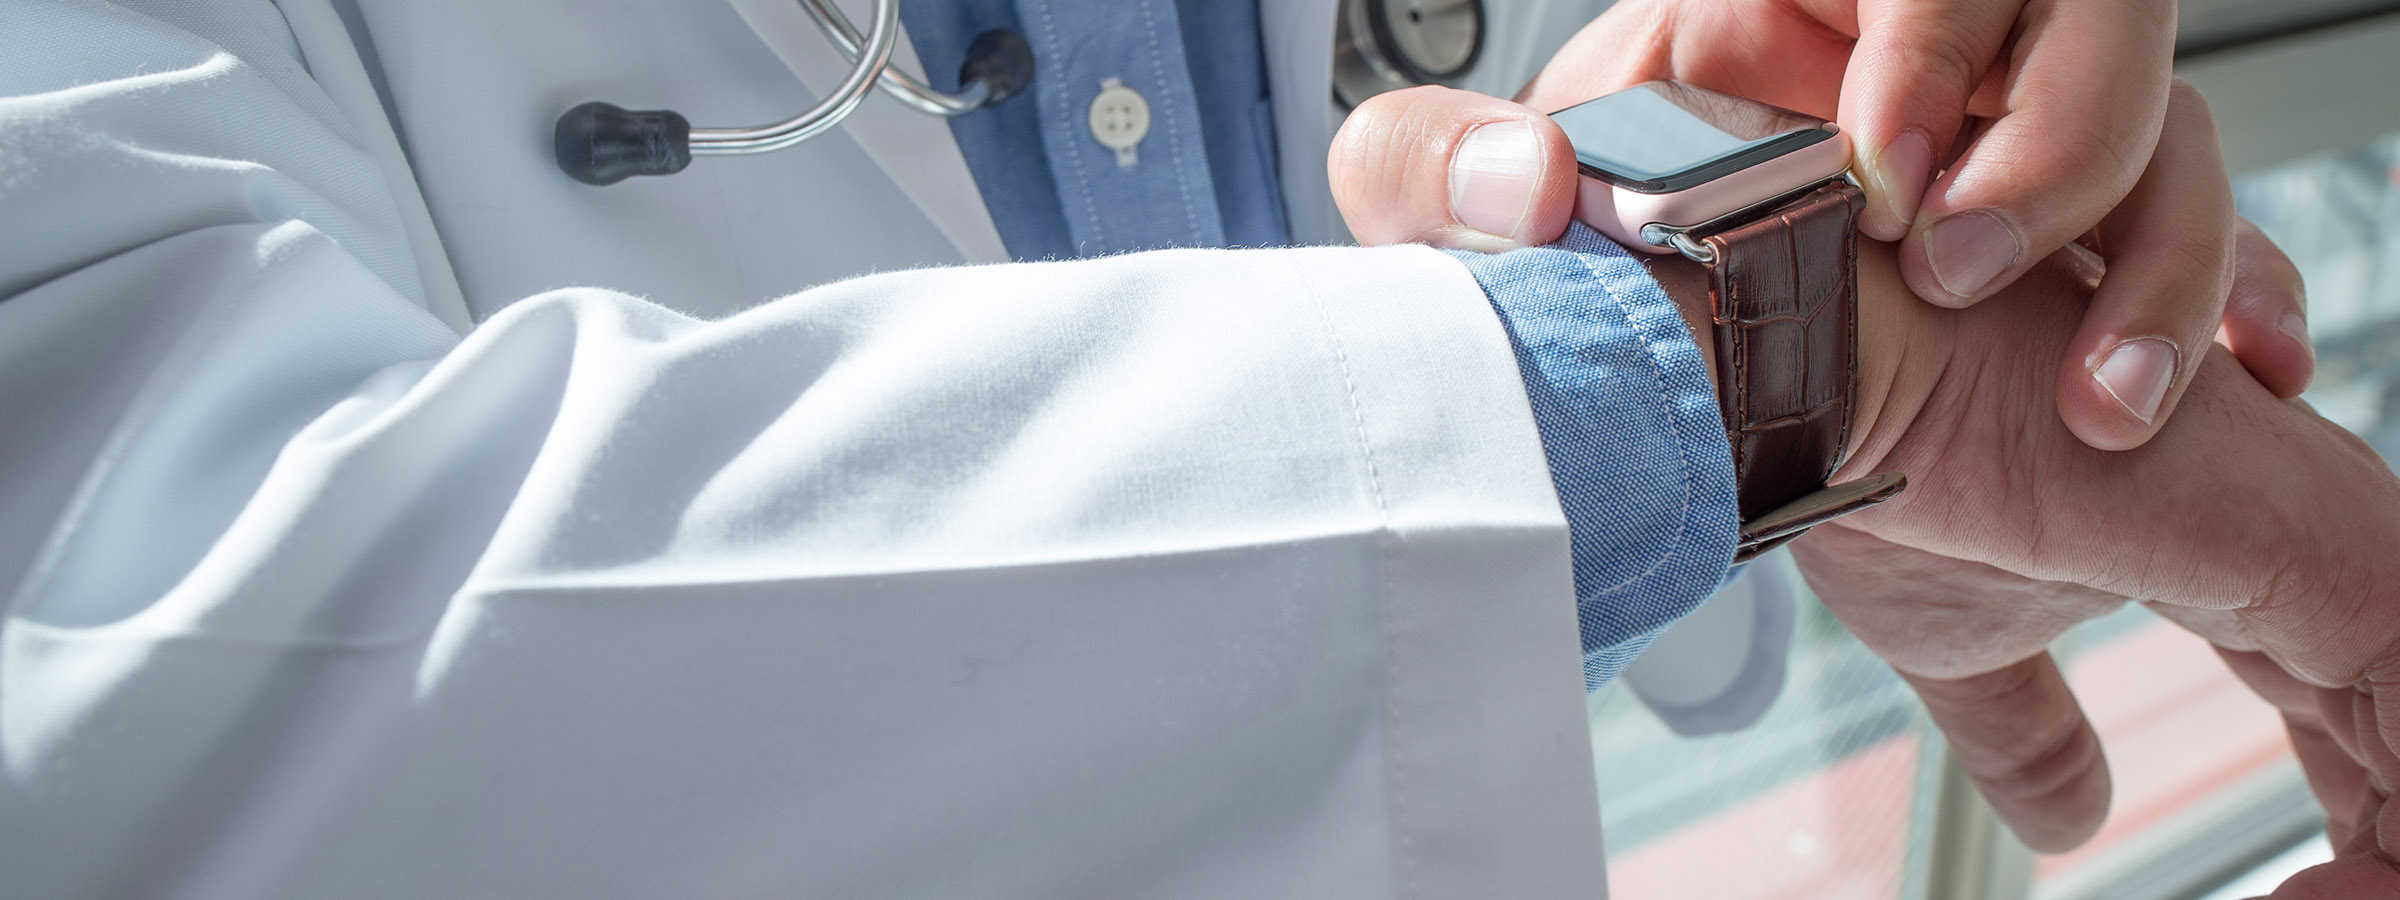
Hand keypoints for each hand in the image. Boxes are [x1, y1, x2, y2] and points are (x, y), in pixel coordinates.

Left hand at [1328, 1, 2317, 449]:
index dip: (1935, 40)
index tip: (1880, 175)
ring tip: (2098, 395)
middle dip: (2061, 138)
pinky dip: (2228, 306)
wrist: (1631, 363)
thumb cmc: (1559, 247)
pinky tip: (2232, 374)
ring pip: (2168, 131)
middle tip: (1962, 266)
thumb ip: (1434, 167)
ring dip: (2155, 258)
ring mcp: (2017, 145)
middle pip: (2089, 15)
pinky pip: (2204, 240)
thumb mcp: (1467, 202)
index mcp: (1782, 7)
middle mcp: (1922, 60)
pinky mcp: (2080, 249)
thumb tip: (1523, 176)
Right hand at [1792, 220, 2399, 884]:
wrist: (1826, 374)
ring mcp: (2310, 510)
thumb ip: (2034, 729)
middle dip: (2390, 813)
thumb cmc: (1871, 458)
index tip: (2313, 888)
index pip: (2344, 682)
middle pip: (2398, 685)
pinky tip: (2329, 879)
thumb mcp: (1964, 640)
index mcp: (2222, 529)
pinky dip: (2397, 805)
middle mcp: (2291, 506)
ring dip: (2398, 823)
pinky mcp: (2307, 527)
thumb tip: (2068, 822)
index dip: (2351, 787)